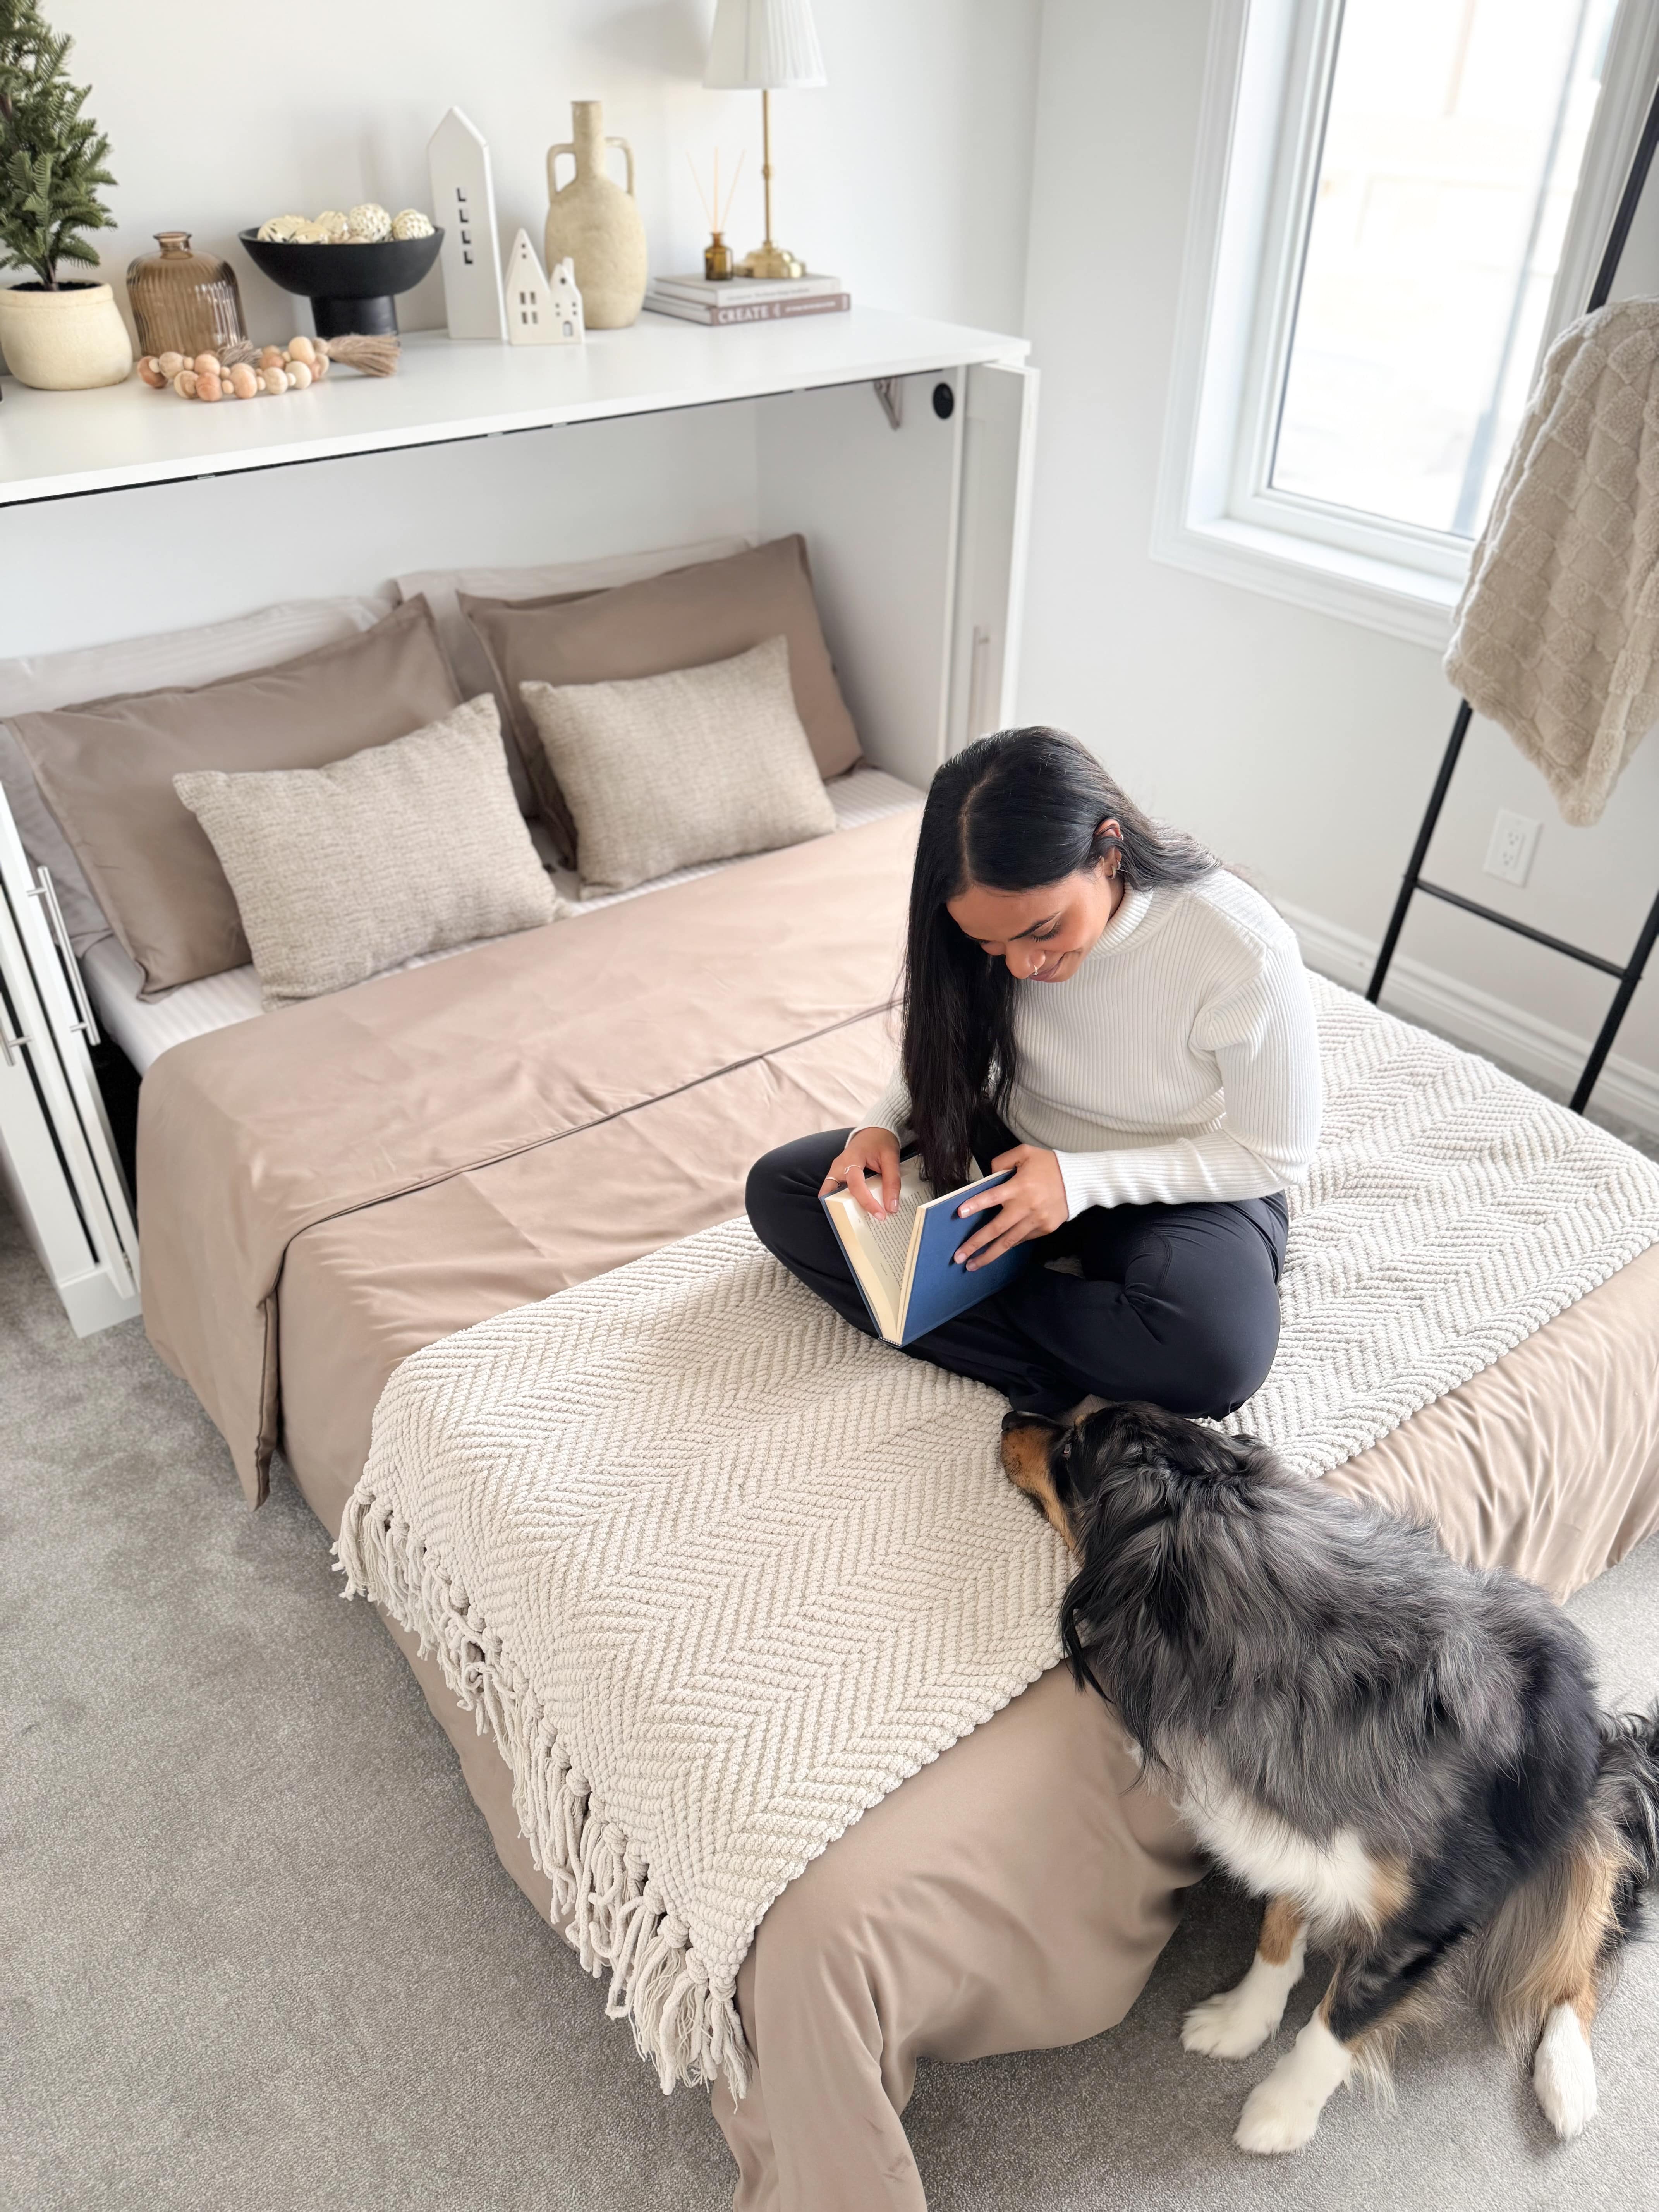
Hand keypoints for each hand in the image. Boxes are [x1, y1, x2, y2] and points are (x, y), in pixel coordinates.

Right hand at [820, 1126, 901, 1216]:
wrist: (875, 1130)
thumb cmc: (882, 1141)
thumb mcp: (891, 1158)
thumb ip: (892, 1182)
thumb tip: (892, 1207)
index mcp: (851, 1159)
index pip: (856, 1185)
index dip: (867, 1202)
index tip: (881, 1215)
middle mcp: (838, 1166)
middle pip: (832, 1192)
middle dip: (843, 1209)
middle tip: (860, 1224)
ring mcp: (836, 1171)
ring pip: (830, 1194)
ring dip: (841, 1207)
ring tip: (857, 1221)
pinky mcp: (839, 1175)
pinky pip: (836, 1192)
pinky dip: (844, 1202)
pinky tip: (857, 1210)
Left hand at [953, 1145, 1067, 1268]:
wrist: (1079, 1180)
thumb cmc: (1049, 1165)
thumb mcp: (1025, 1153)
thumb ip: (1002, 1162)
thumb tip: (987, 1178)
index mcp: (1019, 1186)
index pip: (993, 1197)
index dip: (976, 1204)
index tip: (959, 1213)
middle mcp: (1026, 1206)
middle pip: (997, 1228)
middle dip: (976, 1243)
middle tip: (958, 1256)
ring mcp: (1036, 1221)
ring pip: (1009, 1241)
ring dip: (989, 1255)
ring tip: (972, 1265)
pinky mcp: (1044, 1229)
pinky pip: (1022, 1239)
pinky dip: (1008, 1244)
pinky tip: (995, 1251)